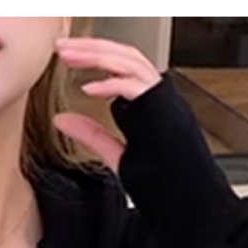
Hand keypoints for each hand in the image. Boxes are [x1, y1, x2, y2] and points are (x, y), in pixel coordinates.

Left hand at [53, 36, 161, 172]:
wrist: (186, 200)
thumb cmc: (160, 182)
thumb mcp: (115, 154)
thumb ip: (90, 135)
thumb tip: (62, 120)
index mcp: (148, 102)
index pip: (121, 65)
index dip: (94, 56)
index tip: (67, 57)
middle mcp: (157, 95)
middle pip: (123, 55)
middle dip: (90, 47)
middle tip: (62, 46)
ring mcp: (162, 100)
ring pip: (129, 61)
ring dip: (97, 55)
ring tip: (70, 57)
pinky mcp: (162, 109)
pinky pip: (135, 86)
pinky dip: (110, 84)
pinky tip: (89, 89)